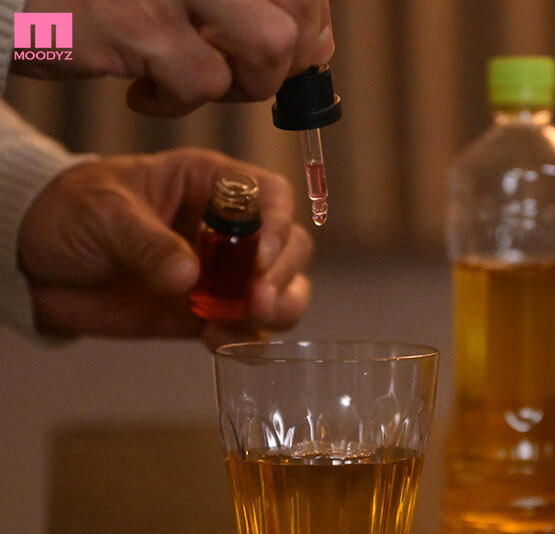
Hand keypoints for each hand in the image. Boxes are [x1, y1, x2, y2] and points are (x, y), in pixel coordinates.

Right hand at [14, 0, 333, 115]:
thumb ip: (250, 4)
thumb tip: (317, 43)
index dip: (308, 28)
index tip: (286, 53)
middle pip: (297, 18)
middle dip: (280, 64)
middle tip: (233, 73)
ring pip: (268, 47)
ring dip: (237, 84)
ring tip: (189, 79)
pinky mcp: (139, 22)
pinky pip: (201, 82)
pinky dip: (175, 102)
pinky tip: (141, 91)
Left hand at [18, 148, 312, 347]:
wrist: (34, 261)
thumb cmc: (72, 211)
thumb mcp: (105, 213)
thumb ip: (147, 243)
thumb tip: (189, 276)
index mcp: (210, 184)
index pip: (271, 195)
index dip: (278, 224)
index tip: (262, 257)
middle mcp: (228, 228)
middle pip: (289, 246)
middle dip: (282, 275)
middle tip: (257, 301)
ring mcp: (220, 273)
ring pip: (281, 290)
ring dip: (276, 309)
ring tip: (246, 321)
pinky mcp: (204, 312)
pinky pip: (245, 327)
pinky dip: (245, 338)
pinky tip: (218, 342)